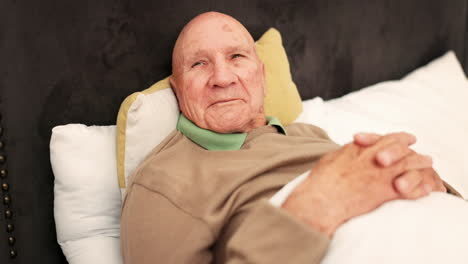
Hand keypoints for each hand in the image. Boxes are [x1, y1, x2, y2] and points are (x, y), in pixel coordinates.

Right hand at [282, 133, 432, 236]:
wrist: (320, 200)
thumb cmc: (320, 183)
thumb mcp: (330, 159)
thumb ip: (345, 153)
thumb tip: (348, 151)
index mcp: (358, 148)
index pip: (384, 138)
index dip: (398, 138)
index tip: (406, 140)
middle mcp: (371, 156)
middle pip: (400, 148)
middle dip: (413, 150)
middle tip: (422, 153)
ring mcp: (380, 173)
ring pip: (409, 164)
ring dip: (421, 165)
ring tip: (428, 167)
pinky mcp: (384, 191)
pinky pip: (409, 188)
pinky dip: (419, 189)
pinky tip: (424, 191)